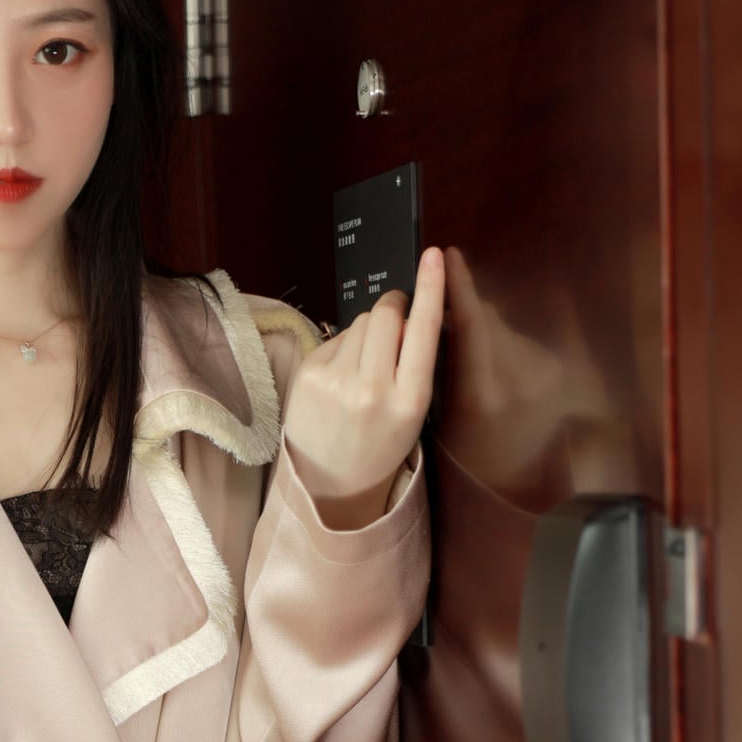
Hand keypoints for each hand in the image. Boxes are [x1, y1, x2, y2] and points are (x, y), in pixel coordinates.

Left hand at [283, 246, 445, 528]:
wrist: (331, 484)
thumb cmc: (378, 444)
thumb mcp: (412, 413)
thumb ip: (413, 363)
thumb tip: (406, 315)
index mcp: (410, 401)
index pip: (424, 331)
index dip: (430, 288)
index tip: (432, 256)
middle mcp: (373, 390)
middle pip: (386, 314)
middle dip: (393, 306)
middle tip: (395, 318)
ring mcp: (336, 382)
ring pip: (360, 321)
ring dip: (368, 330)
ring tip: (364, 367)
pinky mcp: (309, 375)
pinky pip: (335, 336)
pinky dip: (343, 347)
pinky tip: (342, 376)